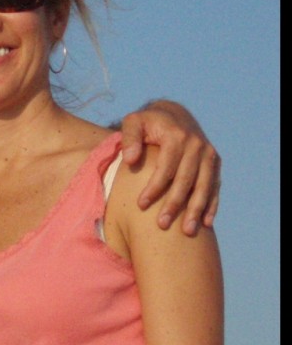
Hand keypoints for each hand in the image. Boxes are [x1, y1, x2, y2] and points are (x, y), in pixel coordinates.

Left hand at [119, 101, 220, 235]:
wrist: (173, 113)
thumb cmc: (147, 121)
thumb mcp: (133, 122)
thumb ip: (129, 138)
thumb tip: (130, 160)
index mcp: (176, 136)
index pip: (165, 168)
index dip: (154, 188)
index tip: (141, 205)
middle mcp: (197, 146)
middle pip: (186, 181)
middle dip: (174, 204)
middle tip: (161, 225)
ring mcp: (208, 155)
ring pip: (204, 187)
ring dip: (195, 210)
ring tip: (186, 232)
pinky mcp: (215, 162)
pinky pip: (215, 186)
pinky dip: (211, 204)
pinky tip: (206, 223)